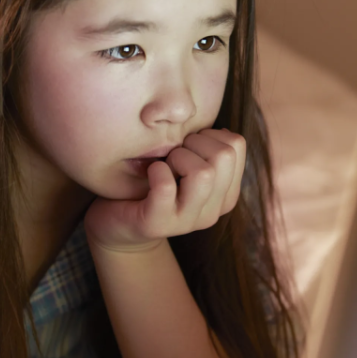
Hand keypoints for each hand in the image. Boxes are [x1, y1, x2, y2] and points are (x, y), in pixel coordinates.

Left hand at [85, 129, 246, 251]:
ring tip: (163, 165)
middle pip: (224, 156)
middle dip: (194, 143)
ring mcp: (187, 221)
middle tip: (173, 155)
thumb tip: (222, 131)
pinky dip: (155, 171)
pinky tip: (149, 173)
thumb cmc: (153, 185)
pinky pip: (166, 187)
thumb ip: (207, 152)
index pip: (237, 144)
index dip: (209, 134)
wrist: (119, 226)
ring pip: (203, 173)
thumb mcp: (186, 167)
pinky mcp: (158, 224)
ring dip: (177, 157)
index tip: (188, 147)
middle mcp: (213, 211)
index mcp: (226, 195)